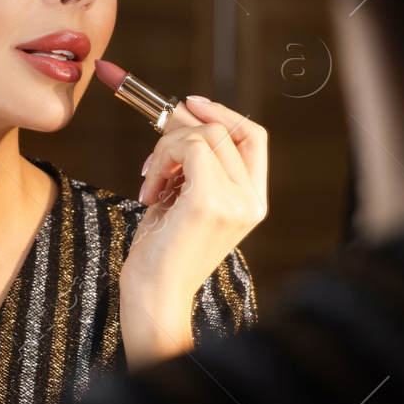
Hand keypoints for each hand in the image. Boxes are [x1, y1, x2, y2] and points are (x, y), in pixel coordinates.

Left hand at [118, 95, 267, 365]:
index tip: (189, 105)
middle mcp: (251, 201)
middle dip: (180, 129)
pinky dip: (161, 160)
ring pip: (202, 135)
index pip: (253, 137)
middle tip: (154, 153)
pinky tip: (150, 192)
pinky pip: (186, 148)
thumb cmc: (162, 254)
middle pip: (223, 131)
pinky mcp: (209, 201)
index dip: (223, 113)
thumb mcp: (182, 199)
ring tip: (150, 184)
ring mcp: (234, 201)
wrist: (154, 297)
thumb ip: (190, 161)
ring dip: (165, 149)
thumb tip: (181, 110)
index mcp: (252, 202)